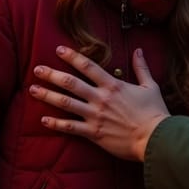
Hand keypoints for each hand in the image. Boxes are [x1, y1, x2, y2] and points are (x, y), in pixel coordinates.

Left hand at [29, 46, 169, 161]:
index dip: (71, 56)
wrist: (156, 139)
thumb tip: (138, 50)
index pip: (88, 66)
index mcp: (113, 85)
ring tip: (33, 90)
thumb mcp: (150, 86)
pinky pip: (71, 127)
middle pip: (70, 83)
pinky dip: (56, 124)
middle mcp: (100, 98)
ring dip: (48, 96)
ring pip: (66, 103)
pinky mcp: (94, 133)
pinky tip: (43, 120)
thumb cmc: (154, 112)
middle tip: (37, 69)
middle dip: (52, 75)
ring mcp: (95, 115)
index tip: (58, 50)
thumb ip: (140, 67)